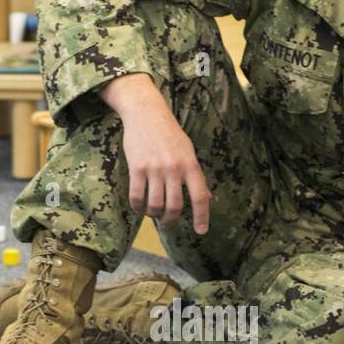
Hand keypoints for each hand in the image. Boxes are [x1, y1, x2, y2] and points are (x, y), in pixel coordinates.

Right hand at [101, 75, 211, 233]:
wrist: (146, 112)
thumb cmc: (169, 133)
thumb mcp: (188, 151)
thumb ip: (196, 175)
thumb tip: (207, 198)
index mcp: (190, 165)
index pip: (200, 197)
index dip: (202, 217)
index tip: (201, 231)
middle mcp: (174, 168)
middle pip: (175, 206)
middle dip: (171, 220)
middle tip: (168, 223)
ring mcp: (155, 168)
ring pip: (155, 205)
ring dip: (154, 214)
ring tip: (153, 213)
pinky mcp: (137, 167)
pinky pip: (137, 196)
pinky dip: (137, 206)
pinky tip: (139, 206)